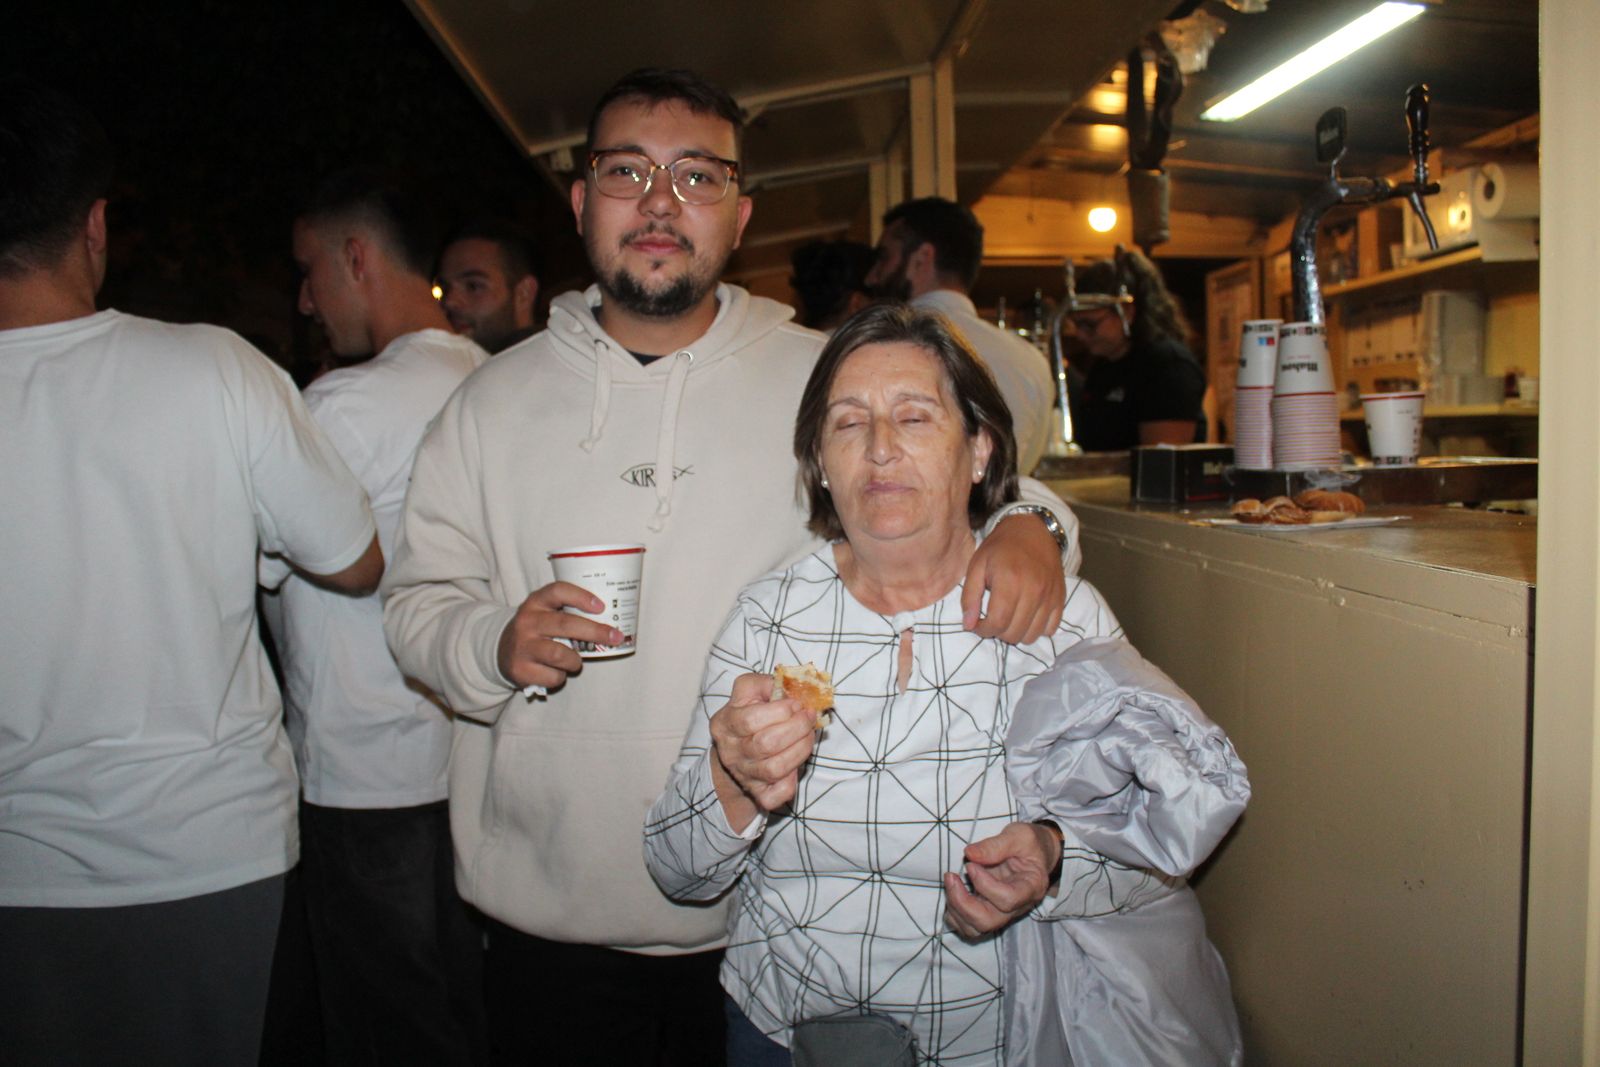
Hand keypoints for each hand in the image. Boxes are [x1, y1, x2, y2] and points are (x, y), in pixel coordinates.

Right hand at [496, 582, 623, 691]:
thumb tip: (608, 621)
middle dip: (595, 632)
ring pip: (561, 655)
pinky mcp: (520, 670)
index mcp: (536, 602)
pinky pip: (553, 676)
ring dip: (575, 660)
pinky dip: (561, 676)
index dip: (581, 597)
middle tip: (615, 637)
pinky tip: (556, 671)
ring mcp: (522, 646)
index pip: (558, 591)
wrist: (501, 652)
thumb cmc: (536, 631)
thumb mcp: (545, 613)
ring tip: (574, 661)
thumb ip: (568, 612)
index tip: (601, 607)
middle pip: (565, 625)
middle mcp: (527, 622)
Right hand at [709, 673, 817, 827]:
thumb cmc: (749, 715)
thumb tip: (793, 683)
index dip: (780, 711)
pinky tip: (797, 765)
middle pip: (765, 744)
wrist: (736, 752)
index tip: (798, 704)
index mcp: (724, 723)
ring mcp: (743, 775)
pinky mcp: (758, 794)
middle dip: (796, 728)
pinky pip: (777, 794)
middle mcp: (730, 751)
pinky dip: (792, 781)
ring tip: (808, 736)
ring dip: (800, 749)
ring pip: (775, 769)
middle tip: (809, 718)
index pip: (750, 719)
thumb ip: (766, 683)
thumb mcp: (749, 692)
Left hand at [942, 821, 1058, 940]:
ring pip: (976, 928)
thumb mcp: (1019, 836)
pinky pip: (968, 926)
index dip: (984, 885)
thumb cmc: (1029, 845)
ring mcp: (1002, 913)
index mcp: (1030, 888)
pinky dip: (954, 914)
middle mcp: (1017, 907)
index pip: (1008, 899)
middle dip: (963, 902)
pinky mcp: (989, 912)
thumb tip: (969, 854)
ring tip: (950, 882)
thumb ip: (995, 845)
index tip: (971, 864)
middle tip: (951, 876)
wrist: (1034, 854)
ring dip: (956, 908)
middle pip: (988, 921)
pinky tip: (953, 890)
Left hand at [961, 513, 1065, 642]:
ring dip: (1017, 632)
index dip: (984, 630)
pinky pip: (1050, 629)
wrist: (1033, 530)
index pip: (997, 623)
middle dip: (998, 632)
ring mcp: (1050, 596)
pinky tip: (1026, 616)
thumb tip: (969, 625)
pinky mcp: (1060, 598)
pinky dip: (1036, 628)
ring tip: (1009, 617)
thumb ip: (970, 597)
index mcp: (1010, 581)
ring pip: (1032, 636)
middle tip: (993, 618)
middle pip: (1014, 633)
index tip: (978, 624)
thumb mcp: (976, 565)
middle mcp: (1033, 590)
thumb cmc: (1000, 547)